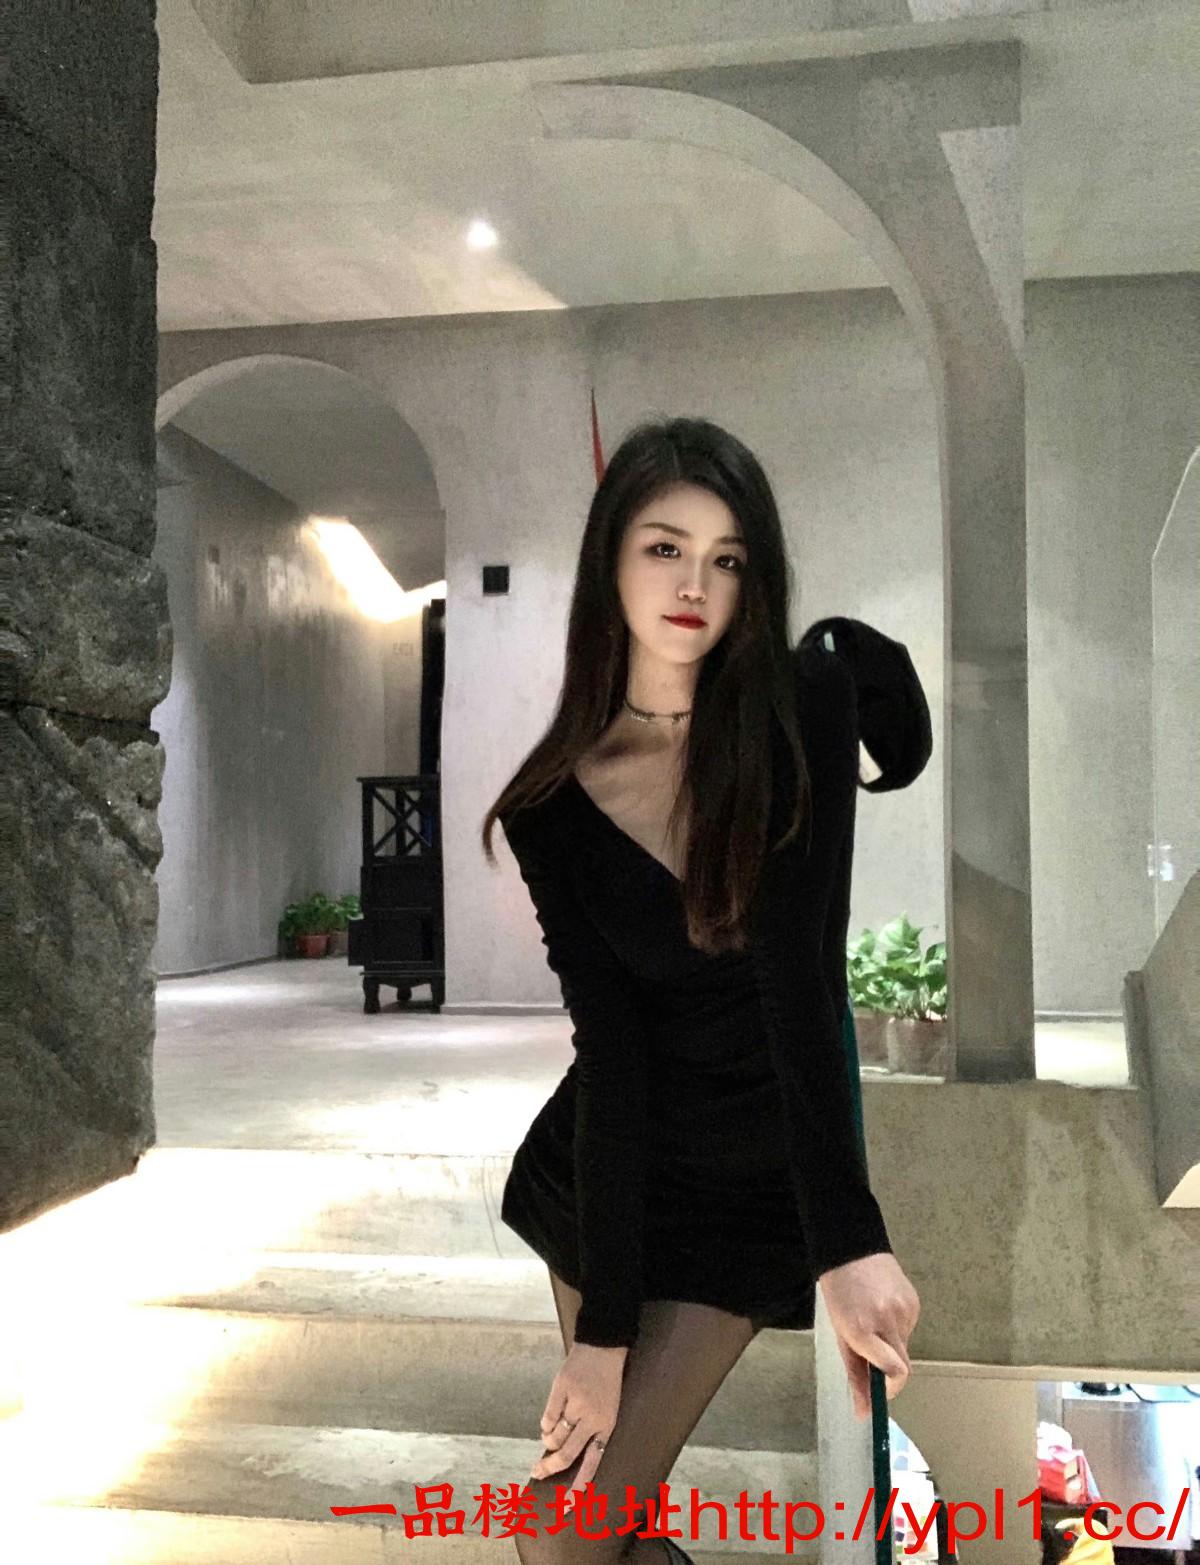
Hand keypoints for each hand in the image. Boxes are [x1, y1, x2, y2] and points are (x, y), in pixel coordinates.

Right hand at [528, 1342, 626, 1497]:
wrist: (603, 1349)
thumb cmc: (606, 1384)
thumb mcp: (607, 1412)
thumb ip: (589, 1434)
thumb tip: (559, 1455)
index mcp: (606, 1428)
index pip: (592, 1466)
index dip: (578, 1489)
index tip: (566, 1509)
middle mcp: (591, 1419)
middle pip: (565, 1455)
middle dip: (548, 1467)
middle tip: (537, 1472)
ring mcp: (575, 1403)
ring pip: (553, 1436)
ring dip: (548, 1439)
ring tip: (551, 1433)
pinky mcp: (561, 1389)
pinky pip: (547, 1417)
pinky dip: (546, 1421)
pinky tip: (553, 1414)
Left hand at [818, 1252, 919, 1421]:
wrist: (852, 1248)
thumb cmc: (839, 1292)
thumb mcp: (840, 1334)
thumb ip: (855, 1375)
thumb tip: (864, 1412)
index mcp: (862, 1329)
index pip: (895, 1372)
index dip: (891, 1390)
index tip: (882, 1394)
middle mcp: (887, 1320)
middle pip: (904, 1366)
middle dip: (890, 1373)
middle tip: (873, 1360)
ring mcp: (904, 1309)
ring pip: (904, 1346)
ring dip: (891, 1345)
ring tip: (872, 1321)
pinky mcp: (915, 1302)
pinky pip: (908, 1328)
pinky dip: (896, 1328)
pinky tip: (882, 1309)